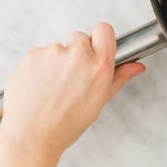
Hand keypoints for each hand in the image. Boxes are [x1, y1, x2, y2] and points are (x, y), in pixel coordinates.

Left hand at [0, 22, 144, 158]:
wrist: (31, 136)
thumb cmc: (64, 124)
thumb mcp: (99, 102)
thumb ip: (119, 78)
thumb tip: (136, 67)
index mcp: (99, 66)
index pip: (104, 30)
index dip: (100, 38)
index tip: (95, 48)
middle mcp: (77, 56)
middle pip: (79, 38)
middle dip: (76, 52)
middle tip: (70, 76)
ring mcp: (52, 54)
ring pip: (58, 48)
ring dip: (56, 62)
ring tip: (52, 87)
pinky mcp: (31, 56)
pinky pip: (38, 54)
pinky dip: (38, 67)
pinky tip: (39, 85)